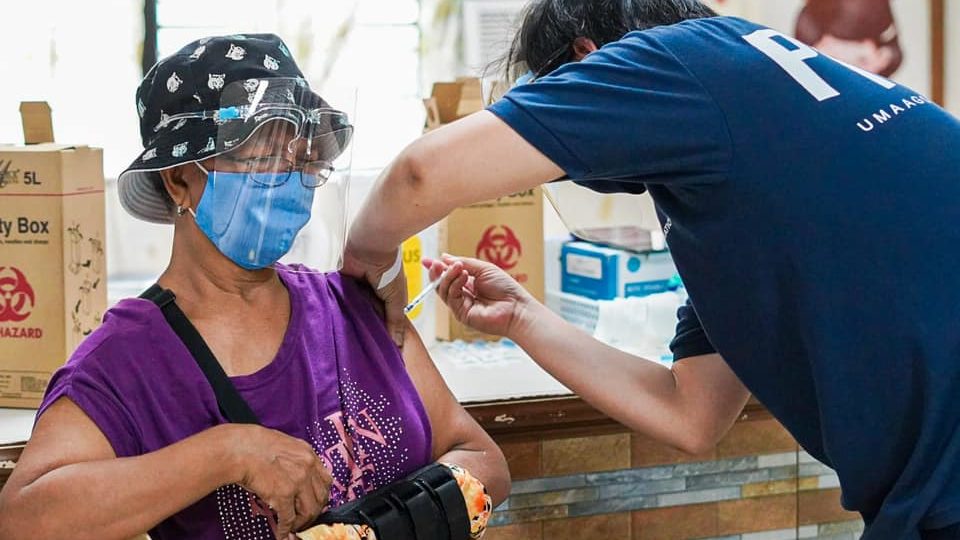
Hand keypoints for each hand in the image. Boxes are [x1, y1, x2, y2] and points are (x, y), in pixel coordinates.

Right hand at [222, 424, 332, 538]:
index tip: (316, 503)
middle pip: (321, 497)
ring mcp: (297, 481)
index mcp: (308, 453)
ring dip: (302, 523)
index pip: (325, 480)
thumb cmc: (254, 444)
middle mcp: (307, 466)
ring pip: (309, 511)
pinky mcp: (283, 494)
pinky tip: (282, 534)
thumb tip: (297, 476)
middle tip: (306, 519)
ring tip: (294, 528)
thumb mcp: (284, 444)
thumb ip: (295, 459)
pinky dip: (286, 529)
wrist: (238, 448)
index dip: (321, 496)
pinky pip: (289, 518)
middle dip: (314, 512)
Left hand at [341, 241, 407, 346]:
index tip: (377, 354)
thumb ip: (395, 321)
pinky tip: (333, 325)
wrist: (371, 247)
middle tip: (358, 352)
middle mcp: (371, 296)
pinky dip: (336, 309)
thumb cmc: (388, 271)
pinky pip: (338, 301)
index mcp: (387, 299)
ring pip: (352, 311)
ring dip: (349, 320)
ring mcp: (355, 291)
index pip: (383, 320)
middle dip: (364, 330)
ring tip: (343, 342)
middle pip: (366, 317)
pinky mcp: (341, 286)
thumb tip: (399, 345)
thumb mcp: (396, 299)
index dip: (381, 335)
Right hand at [424, 255, 534, 337]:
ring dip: (448, 276)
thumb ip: (463, 263)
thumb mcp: (483, 268)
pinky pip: (451, 297)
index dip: (437, 268)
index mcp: (469, 283)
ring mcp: (461, 306)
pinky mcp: (461, 314)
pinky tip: (464, 276)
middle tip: (436, 263)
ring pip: (443, 290)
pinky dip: (455, 284)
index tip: (426, 260)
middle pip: (441, 284)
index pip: (448, 275)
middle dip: (437, 272)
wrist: (516, 307)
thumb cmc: (504, 288)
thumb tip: (444, 257)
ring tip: (458, 268)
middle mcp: (463, 295)